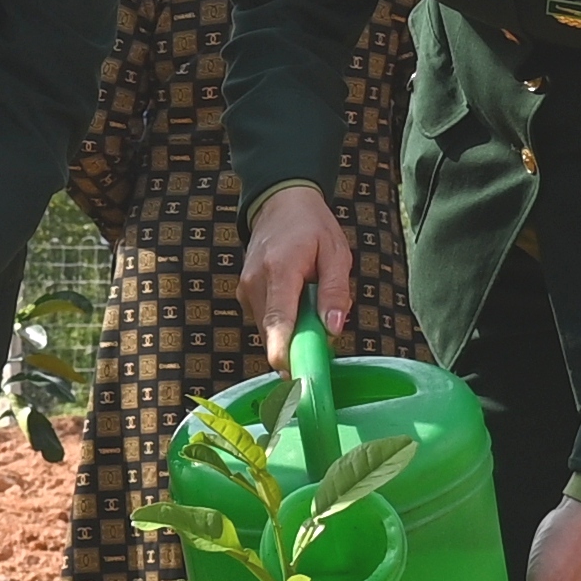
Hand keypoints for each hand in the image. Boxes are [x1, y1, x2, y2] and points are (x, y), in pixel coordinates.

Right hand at [237, 182, 352, 347]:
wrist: (280, 203)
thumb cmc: (311, 226)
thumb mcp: (336, 253)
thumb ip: (335, 292)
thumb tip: (333, 328)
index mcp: (280, 270)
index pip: (278, 320)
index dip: (284, 352)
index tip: (292, 377)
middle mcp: (255, 282)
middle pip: (274, 332)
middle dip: (299, 343)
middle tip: (324, 337)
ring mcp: (245, 289)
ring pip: (270, 330)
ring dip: (294, 330)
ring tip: (312, 304)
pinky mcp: (244, 295)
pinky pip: (267, 321)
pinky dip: (285, 322)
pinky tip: (298, 303)